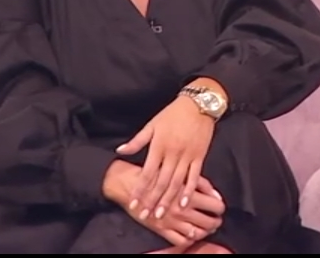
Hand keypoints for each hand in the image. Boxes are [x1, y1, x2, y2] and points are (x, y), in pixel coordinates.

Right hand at [103, 161, 225, 248]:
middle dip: (215, 221)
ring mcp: (171, 221)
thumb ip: (200, 183)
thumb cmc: (153, 173)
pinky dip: (188, 240)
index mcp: (187, 193)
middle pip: (209, 222)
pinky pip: (180, 241)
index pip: (215, 205)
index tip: (219, 207)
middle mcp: (181, 209)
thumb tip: (216, 195)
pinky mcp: (160, 229)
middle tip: (216, 219)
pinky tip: (190, 234)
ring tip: (206, 228)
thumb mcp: (178, 172)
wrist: (128, 184)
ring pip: (196, 233)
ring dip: (204, 232)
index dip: (220, 207)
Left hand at [117, 95, 214, 219]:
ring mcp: (187, 156)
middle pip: (161, 182)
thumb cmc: (173, 114)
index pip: (147, 173)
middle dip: (152, 200)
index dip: (140, 189)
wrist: (199, 104)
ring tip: (162, 215)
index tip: (134, 203)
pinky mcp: (199, 157)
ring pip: (176, 183)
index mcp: (159, 146)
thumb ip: (137, 141)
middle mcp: (172, 153)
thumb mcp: (152, 124)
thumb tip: (120, 151)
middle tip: (146, 216)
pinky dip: (189, 191)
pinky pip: (194, 177)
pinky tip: (184, 204)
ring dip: (168, 200)